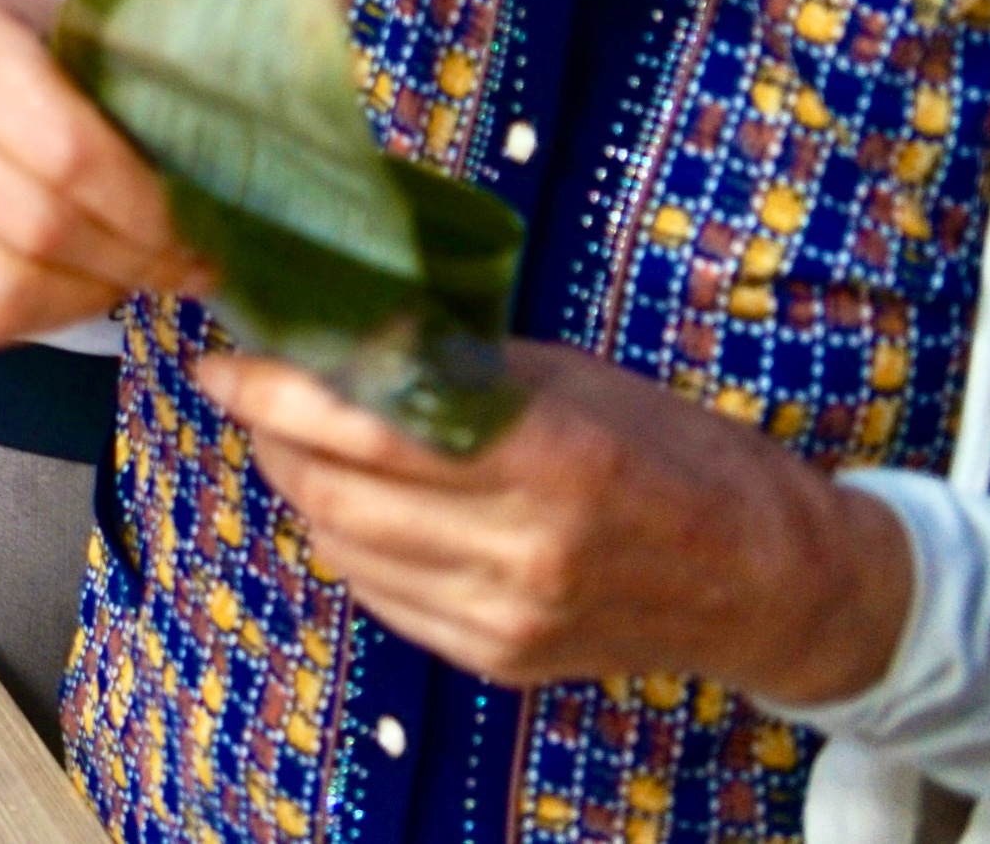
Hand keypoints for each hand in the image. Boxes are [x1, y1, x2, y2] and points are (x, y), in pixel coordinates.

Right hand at [0, 0, 205, 344]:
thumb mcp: (61, 29)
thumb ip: (124, 84)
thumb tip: (222, 168)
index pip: (68, 150)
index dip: (144, 206)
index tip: (199, 230)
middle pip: (38, 226)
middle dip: (130, 260)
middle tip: (182, 266)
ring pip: (2, 289)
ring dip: (89, 298)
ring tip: (130, 278)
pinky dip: (42, 318)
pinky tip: (75, 288)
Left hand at [194, 341, 916, 704]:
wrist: (766, 582)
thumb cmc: (671, 451)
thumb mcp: (569, 380)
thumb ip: (454, 367)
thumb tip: (336, 331)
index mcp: (549, 457)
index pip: (365, 426)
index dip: (275, 390)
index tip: (223, 360)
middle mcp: (521, 549)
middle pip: (335, 492)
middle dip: (271, 436)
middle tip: (251, 390)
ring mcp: (504, 616)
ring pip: (342, 546)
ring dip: (300, 487)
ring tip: (295, 438)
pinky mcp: (494, 658)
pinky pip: (379, 593)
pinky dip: (347, 540)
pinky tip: (353, 500)